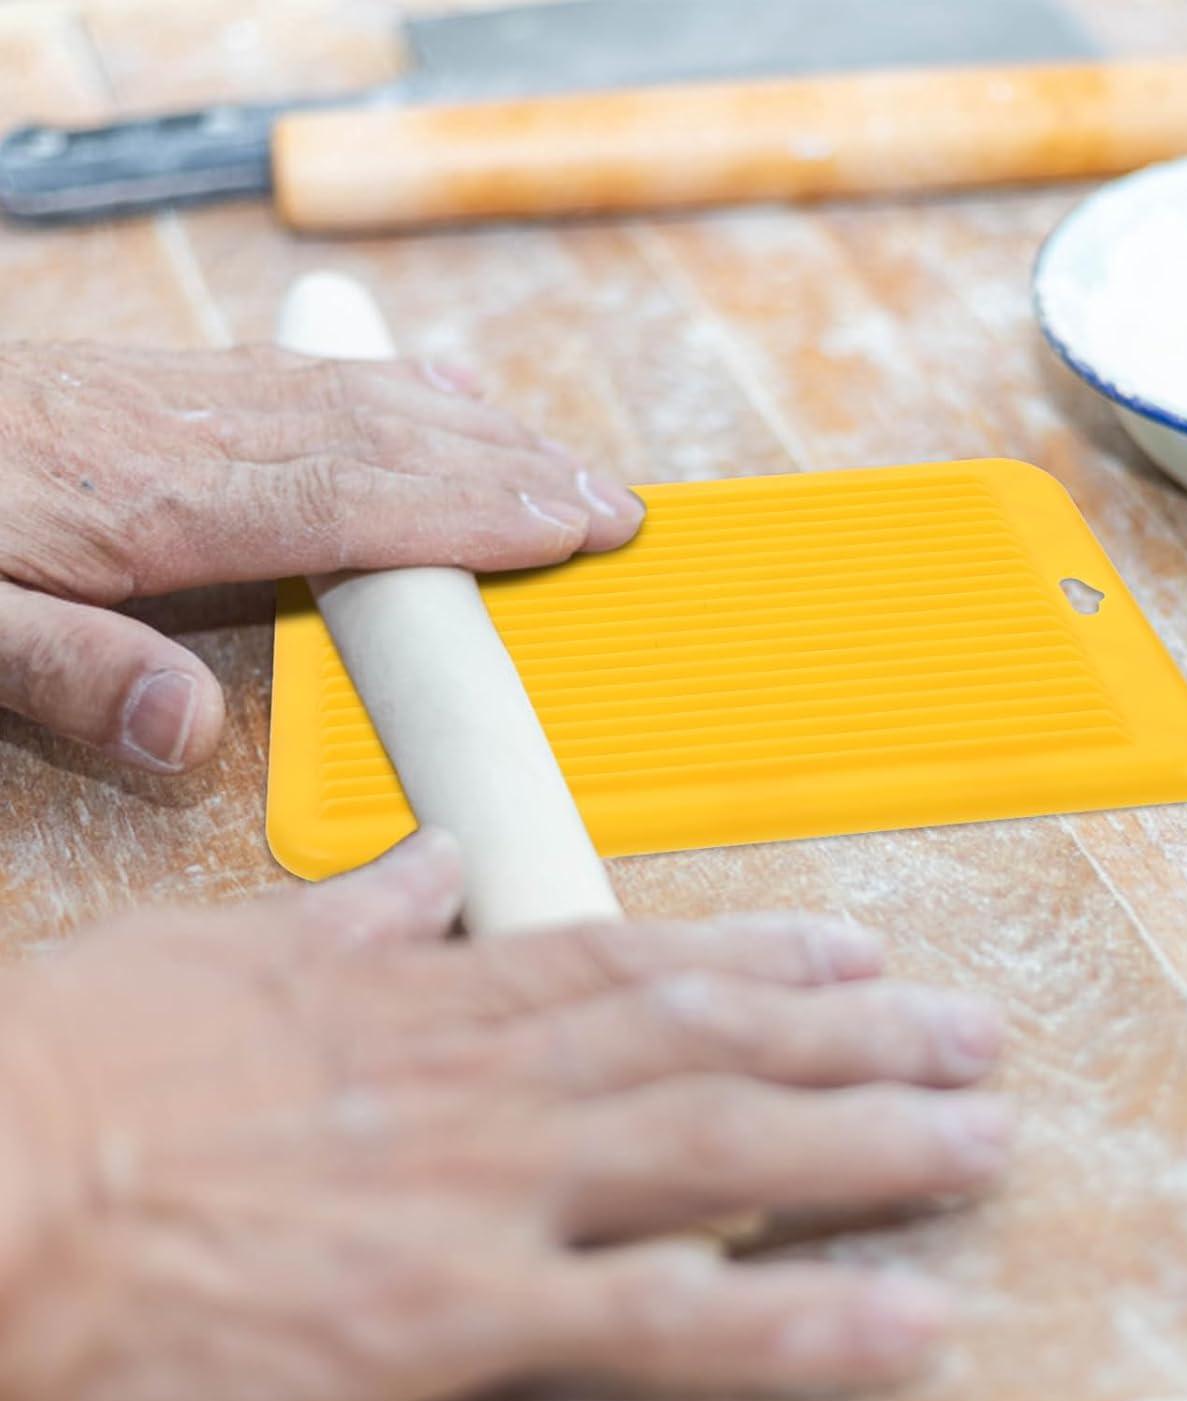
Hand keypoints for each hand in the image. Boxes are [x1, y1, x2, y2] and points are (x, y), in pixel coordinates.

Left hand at [0, 342, 642, 771]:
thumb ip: (67, 676)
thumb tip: (194, 735)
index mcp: (151, 502)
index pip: (348, 503)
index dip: (470, 516)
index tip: (568, 528)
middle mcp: (194, 436)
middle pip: (387, 444)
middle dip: (514, 474)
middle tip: (616, 506)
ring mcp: (193, 400)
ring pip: (368, 402)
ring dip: (483, 433)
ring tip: (571, 462)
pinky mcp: (181, 386)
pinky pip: (318, 377)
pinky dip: (404, 386)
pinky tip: (450, 392)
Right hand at [0, 832, 1008, 1400]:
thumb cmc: (82, 1068)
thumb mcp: (227, 954)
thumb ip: (359, 917)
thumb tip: (434, 875)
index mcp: (436, 990)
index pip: (639, 960)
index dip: (763, 959)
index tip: (852, 952)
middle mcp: (493, 1073)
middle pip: (716, 1045)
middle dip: (860, 1040)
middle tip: (970, 1035)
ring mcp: (489, 1186)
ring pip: (726, 1152)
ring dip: (870, 1145)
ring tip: (980, 1142)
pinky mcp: (453, 1311)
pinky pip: (663, 1318)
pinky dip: (792, 1319)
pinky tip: (898, 1319)